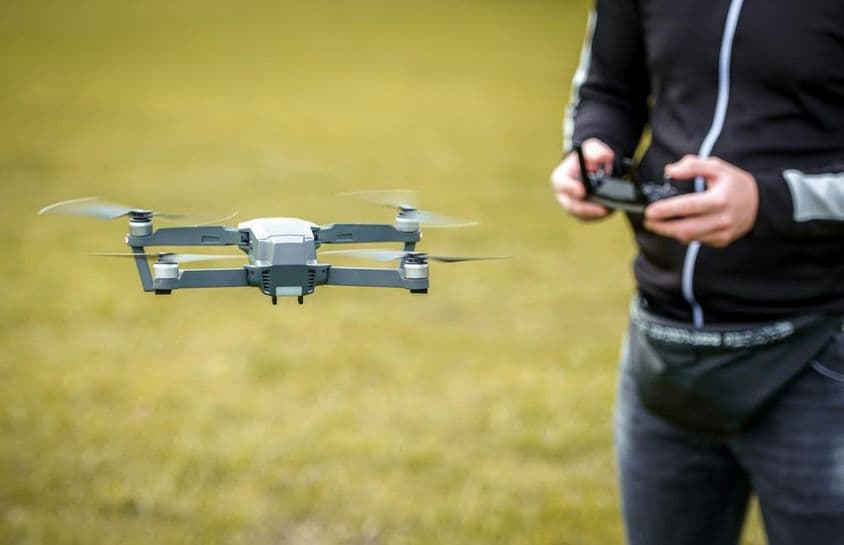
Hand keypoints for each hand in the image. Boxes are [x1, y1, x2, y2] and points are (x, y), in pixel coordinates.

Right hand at [550, 138, 614, 220]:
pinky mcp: (581, 213)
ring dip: (594, 214)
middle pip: (570, 205)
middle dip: (586, 209)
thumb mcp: (593, 148)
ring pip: (580, 215)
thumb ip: (596, 151)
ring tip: (608, 210)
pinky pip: (589, 218)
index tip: (583, 191)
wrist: (595, 168)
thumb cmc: (590, 158)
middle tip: (602, 209)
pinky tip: (609, 211)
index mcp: (561, 177)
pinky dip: (599, 216)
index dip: (571, 188)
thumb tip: (602, 158)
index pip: (561, 184)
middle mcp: (563, 194)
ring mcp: (571, 205)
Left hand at [644, 155, 758, 246]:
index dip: (667, 210)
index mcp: (720, 199)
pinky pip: (697, 241)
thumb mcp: (717, 167)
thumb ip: (692, 166)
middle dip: (661, 227)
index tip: (650, 211)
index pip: (688, 207)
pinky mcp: (722, 241)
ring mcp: (722, 233)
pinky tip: (677, 227)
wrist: (760, 204)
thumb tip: (669, 171)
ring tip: (657, 224)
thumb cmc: (735, 184)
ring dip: (669, 232)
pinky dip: (684, 235)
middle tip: (647, 221)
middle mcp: (721, 219)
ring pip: (689, 238)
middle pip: (685, 229)